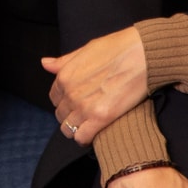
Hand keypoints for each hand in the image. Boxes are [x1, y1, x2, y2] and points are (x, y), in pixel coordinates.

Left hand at [43, 27, 147, 143]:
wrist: (142, 55)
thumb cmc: (118, 48)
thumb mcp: (86, 49)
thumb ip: (64, 61)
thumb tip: (45, 64)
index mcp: (65, 76)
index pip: (54, 98)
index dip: (65, 101)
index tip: (76, 103)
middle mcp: (70, 93)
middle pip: (61, 115)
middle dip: (71, 115)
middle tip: (86, 114)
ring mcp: (84, 106)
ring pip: (68, 129)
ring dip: (77, 129)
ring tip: (90, 125)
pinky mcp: (100, 118)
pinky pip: (82, 137)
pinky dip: (86, 138)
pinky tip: (95, 132)